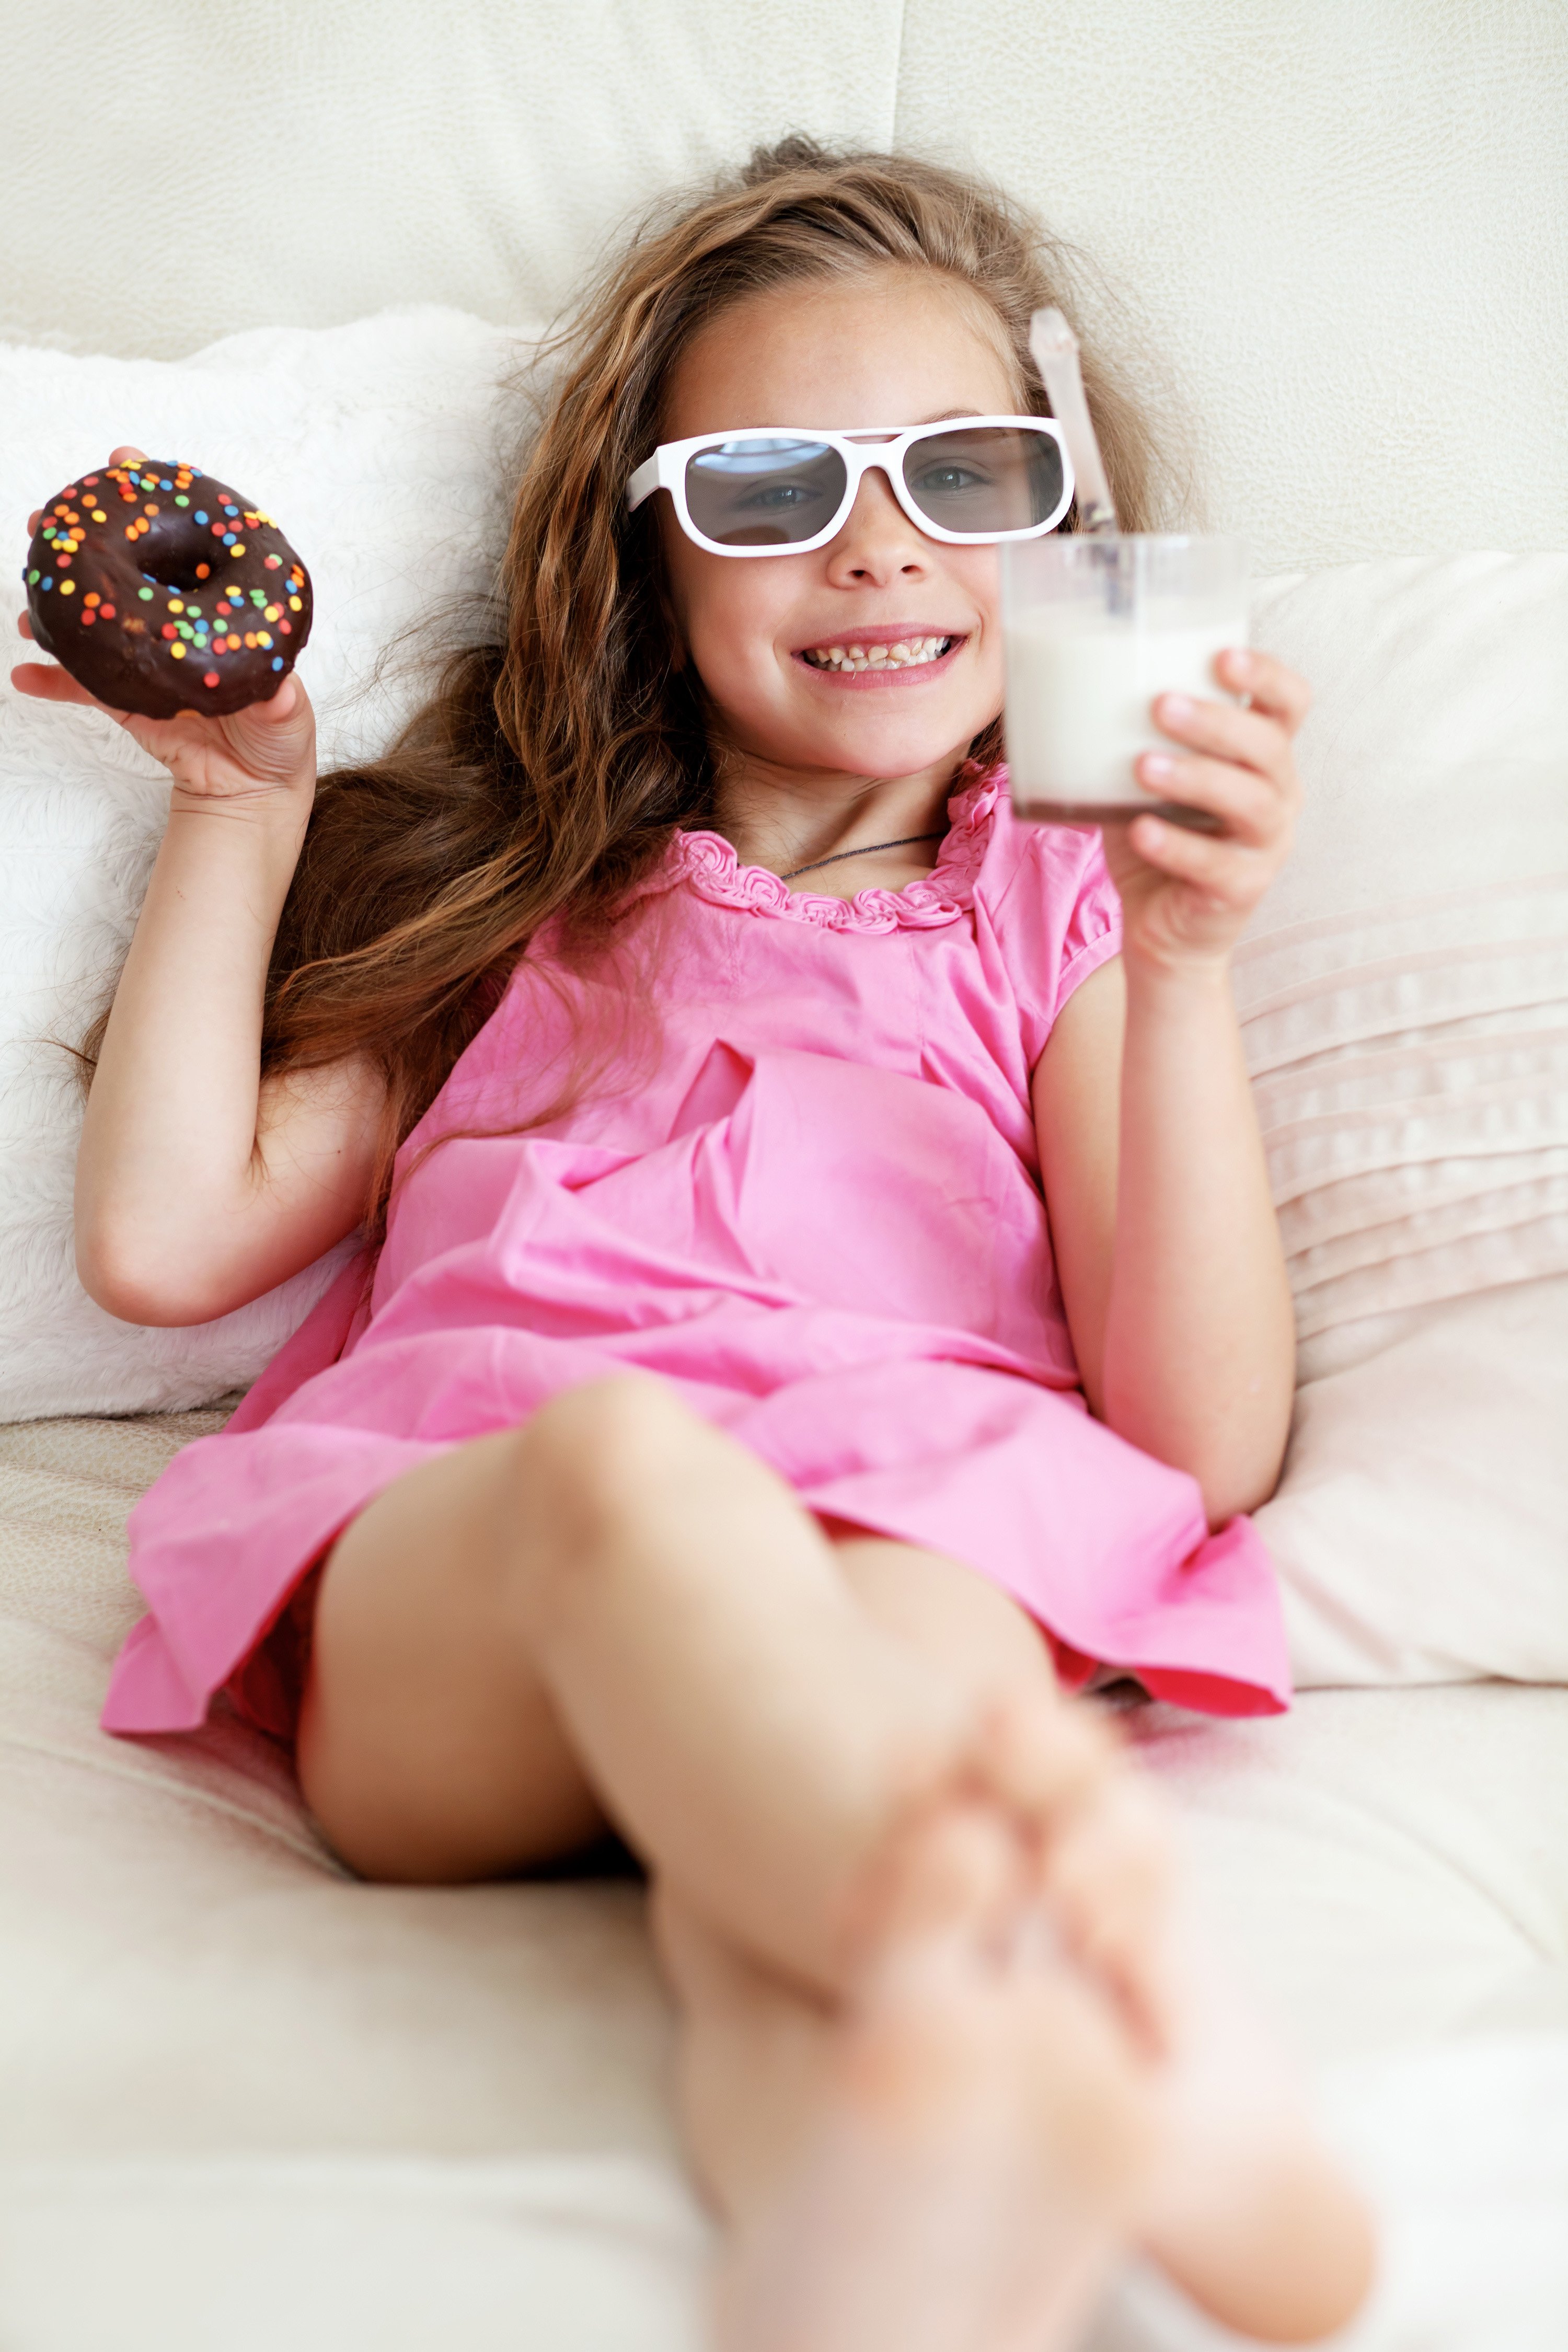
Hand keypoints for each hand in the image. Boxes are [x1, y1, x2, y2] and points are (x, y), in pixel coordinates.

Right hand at [11, 445, 315, 810]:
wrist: (251, 791)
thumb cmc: (278, 743)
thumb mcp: (289, 720)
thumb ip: (282, 704)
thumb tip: (282, 691)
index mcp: (216, 607)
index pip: (187, 541)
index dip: (156, 496)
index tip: (124, 459)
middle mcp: (176, 621)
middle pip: (128, 565)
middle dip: (87, 536)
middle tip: (48, 518)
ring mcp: (145, 655)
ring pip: (96, 616)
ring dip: (58, 598)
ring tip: (30, 587)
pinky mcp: (125, 697)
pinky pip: (82, 686)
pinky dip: (53, 680)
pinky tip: (25, 673)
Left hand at [1097, 649, 1307, 975]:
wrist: (1165, 930)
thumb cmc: (1158, 837)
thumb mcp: (1144, 783)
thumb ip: (1127, 740)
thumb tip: (1058, 690)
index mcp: (1263, 757)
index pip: (1290, 703)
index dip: (1266, 675)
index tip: (1221, 656)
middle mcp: (1279, 795)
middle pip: (1269, 747)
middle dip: (1217, 722)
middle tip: (1161, 705)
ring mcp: (1266, 845)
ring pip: (1251, 802)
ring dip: (1197, 777)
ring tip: (1143, 766)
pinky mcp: (1243, 890)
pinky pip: (1216, 865)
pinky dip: (1176, 845)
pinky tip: (1141, 830)